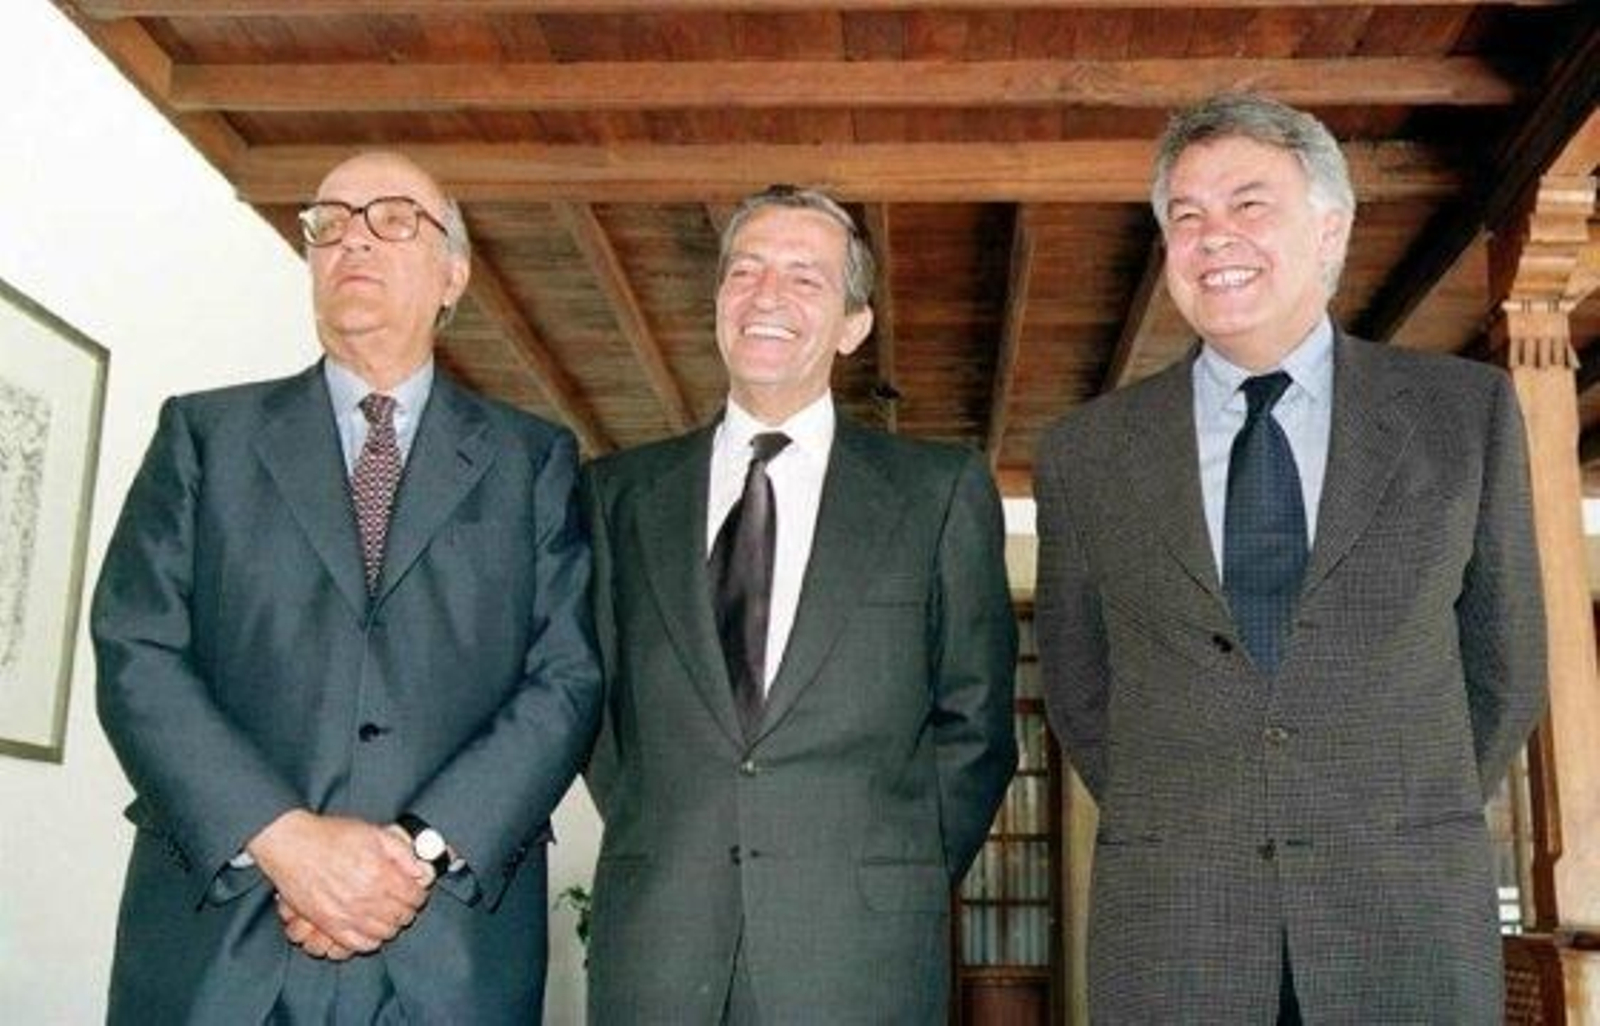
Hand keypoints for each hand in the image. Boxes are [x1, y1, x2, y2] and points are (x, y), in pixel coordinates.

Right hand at [248, 810, 429, 954]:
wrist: (292, 845)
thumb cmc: (332, 836)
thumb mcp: (374, 834)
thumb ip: (403, 853)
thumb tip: (422, 871)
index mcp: (380, 874)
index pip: (414, 897)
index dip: (419, 894)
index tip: (416, 890)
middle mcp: (366, 898)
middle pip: (402, 916)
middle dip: (408, 909)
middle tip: (404, 902)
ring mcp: (346, 915)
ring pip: (384, 933)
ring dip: (392, 925)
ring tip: (389, 915)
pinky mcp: (329, 925)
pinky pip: (358, 944)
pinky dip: (370, 941)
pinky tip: (372, 930)